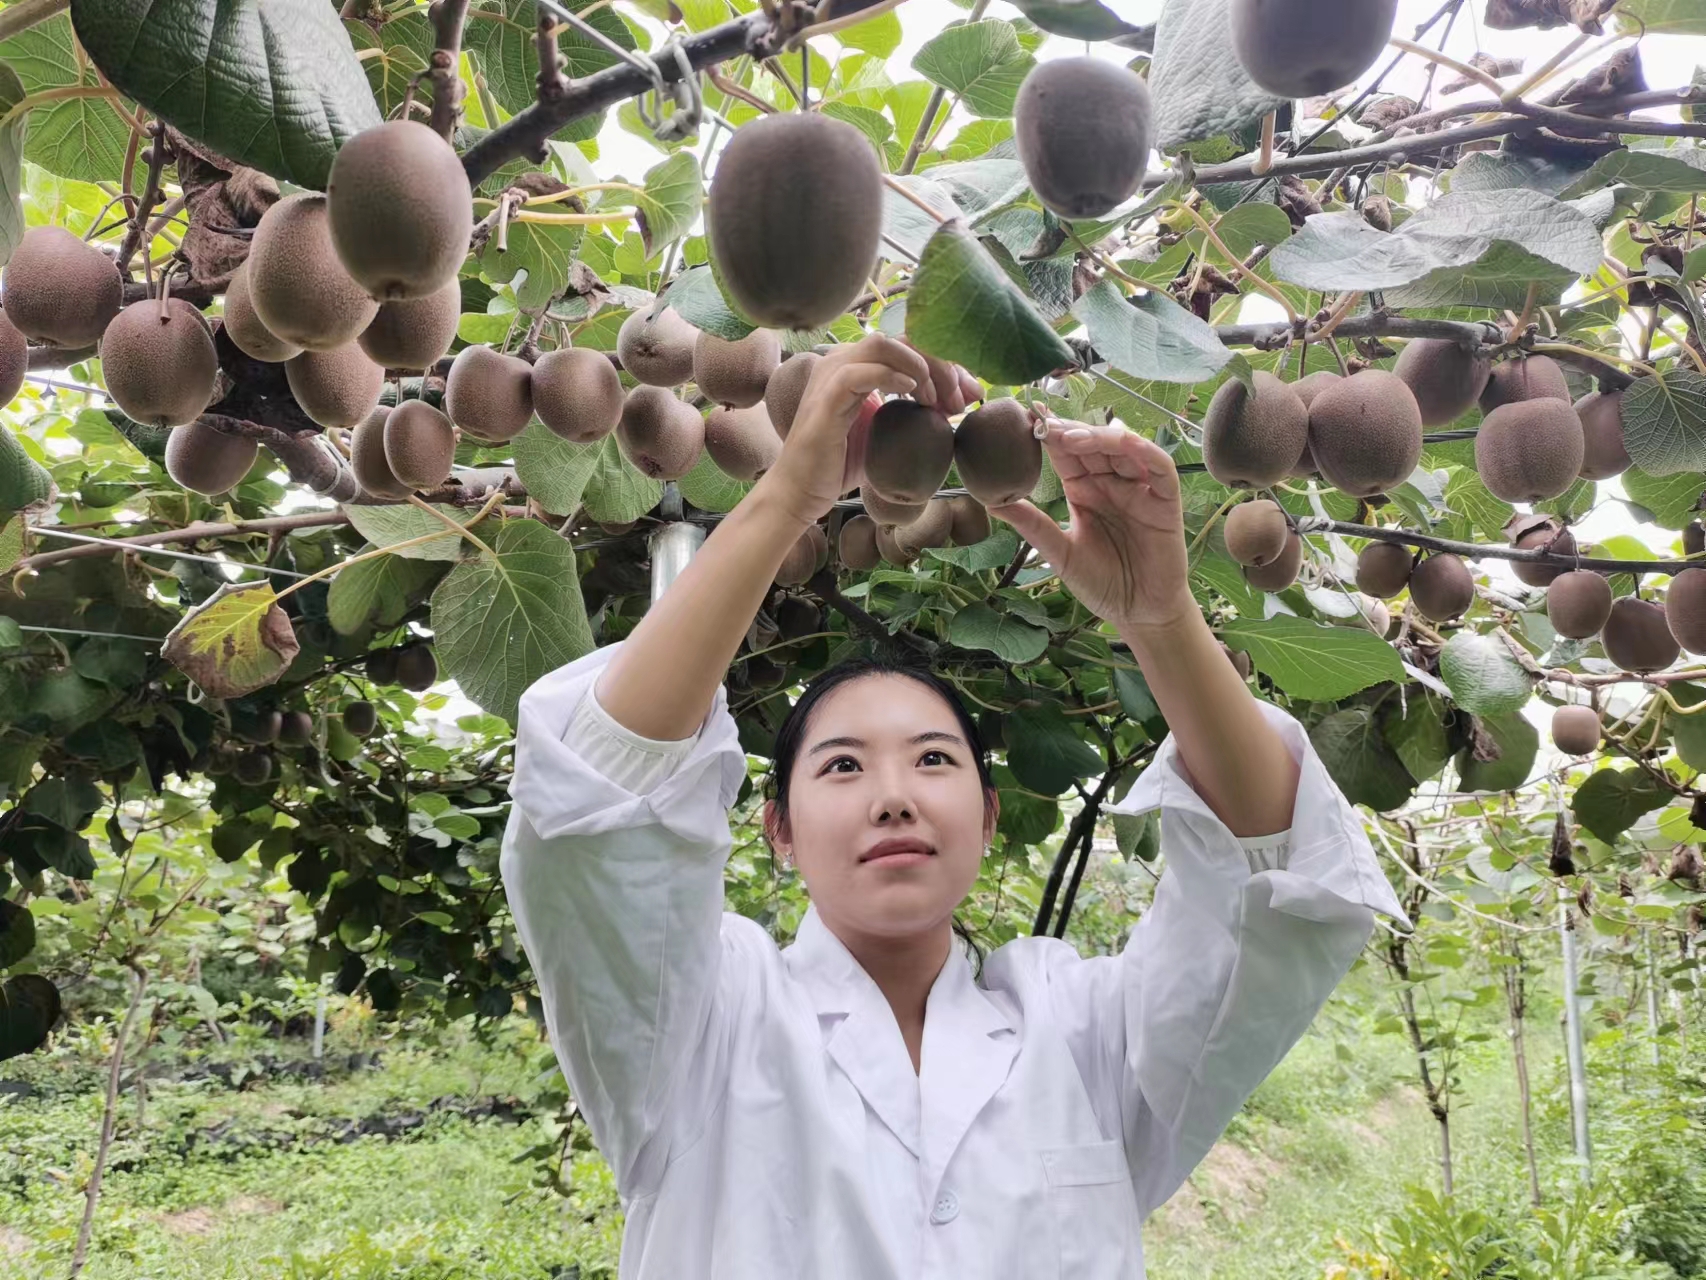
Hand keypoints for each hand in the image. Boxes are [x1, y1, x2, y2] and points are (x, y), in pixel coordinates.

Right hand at [754, 336, 977, 525]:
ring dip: (917, 367)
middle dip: (938, 364)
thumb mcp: (888, 433)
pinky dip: (889, 376)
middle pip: (900, 338)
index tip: (969, 393)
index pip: (908, 344)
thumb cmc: (841, 463)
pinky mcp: (824, 402)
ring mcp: (830, 378)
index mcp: (857, 365)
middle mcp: (842, 363)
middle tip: (958, 400)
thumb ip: (916, 412)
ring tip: (933, 398)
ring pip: (880, 345)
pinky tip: (910, 393)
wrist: (801, 491)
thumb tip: (959, 401)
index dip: (944, 362)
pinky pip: (856, 373)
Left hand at [988, 420, 1196, 633]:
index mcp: (1084, 492)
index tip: (1025, 417)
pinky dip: (1143, 450)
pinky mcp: (1165, 501)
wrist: (1137, 613)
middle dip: (1068, 430)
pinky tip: (1122, 440)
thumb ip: (1032, 525)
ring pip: (1123, 448)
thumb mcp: (1060, 552)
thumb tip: (990, 500)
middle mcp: (1111, 484)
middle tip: (1042, 422)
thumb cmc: (1102, 582)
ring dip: (1098, 436)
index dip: (1048, 434)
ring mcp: (1139, 490)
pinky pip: (1159, 467)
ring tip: (1069, 436)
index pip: (1065, 454)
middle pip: (1091, 444)